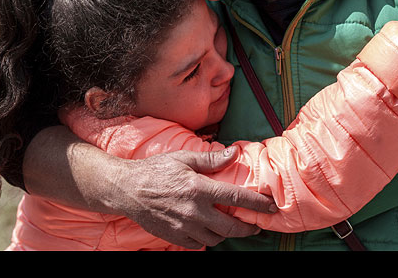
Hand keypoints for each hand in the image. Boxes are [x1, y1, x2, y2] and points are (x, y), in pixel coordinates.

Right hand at [116, 147, 276, 248]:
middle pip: (231, 226)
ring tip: (231, 225)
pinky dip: (208, 239)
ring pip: (216, 238)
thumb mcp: (183, 158)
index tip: (271, 207)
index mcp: (199, 188)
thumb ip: (211, 159)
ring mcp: (184, 227)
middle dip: (249, 227)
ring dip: (227, 233)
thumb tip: (234, 153)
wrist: (127, 189)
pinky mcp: (175, 237)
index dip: (257, 204)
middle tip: (257, 225)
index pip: (236, 198)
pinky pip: (199, 244)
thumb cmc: (156, 170)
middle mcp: (194, 211)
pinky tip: (209, 229)